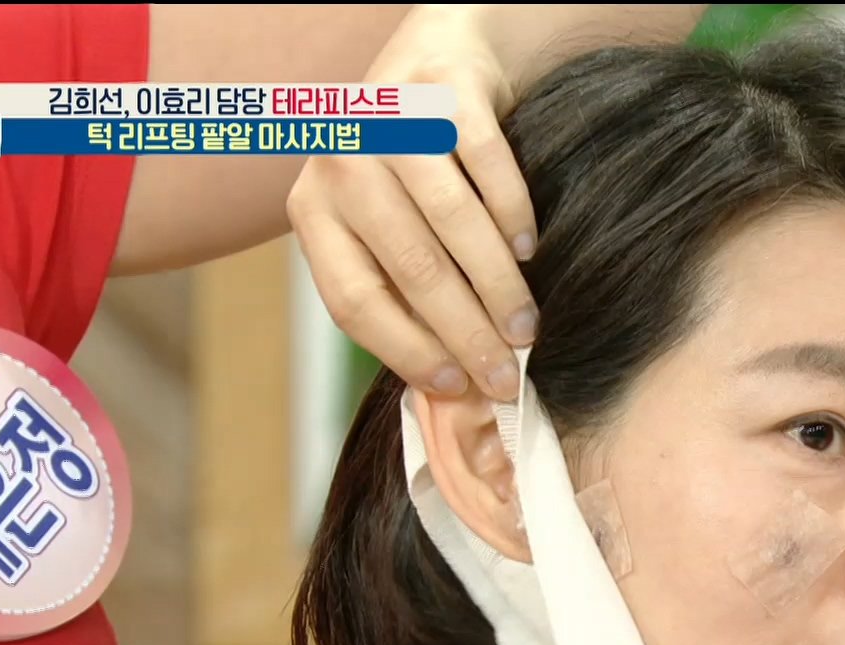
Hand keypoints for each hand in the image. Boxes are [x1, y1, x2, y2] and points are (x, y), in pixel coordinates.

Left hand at [288, 5, 537, 401]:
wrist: (440, 54)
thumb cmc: (415, 167)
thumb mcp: (384, 223)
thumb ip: (401, 289)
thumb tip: (452, 389)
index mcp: (312, 209)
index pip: (353, 300)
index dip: (406, 351)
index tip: (455, 386)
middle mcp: (341, 162)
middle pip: (410, 268)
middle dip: (465, 333)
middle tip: (507, 376)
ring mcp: (391, 121)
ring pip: (451, 223)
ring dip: (497, 287)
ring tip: (528, 329)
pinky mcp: (444, 89)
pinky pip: (489, 166)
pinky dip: (514, 215)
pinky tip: (531, 250)